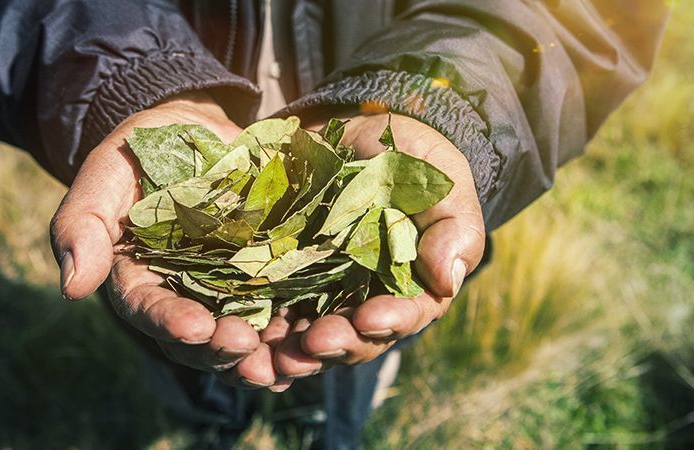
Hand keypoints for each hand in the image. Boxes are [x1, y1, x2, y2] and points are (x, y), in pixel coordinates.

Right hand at [50, 93, 287, 389]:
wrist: (195, 130)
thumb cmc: (142, 150)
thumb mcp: (106, 172)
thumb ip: (83, 222)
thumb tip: (72, 288)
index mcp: (138, 278)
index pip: (148, 308)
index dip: (170, 322)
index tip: (194, 327)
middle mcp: (183, 295)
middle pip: (198, 338)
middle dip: (220, 348)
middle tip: (244, 347)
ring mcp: (228, 291)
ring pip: (242, 337)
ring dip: (263, 354)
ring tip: (285, 361)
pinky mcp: (268, 276)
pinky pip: (282, 311)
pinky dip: (296, 330)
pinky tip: (315, 340)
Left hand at [272, 113, 486, 377]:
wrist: (358, 135)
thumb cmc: (412, 162)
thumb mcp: (439, 184)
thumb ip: (451, 229)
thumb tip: (448, 279)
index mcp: (410, 288)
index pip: (404, 315)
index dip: (388, 321)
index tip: (368, 318)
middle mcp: (365, 301)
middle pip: (353, 338)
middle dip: (335, 343)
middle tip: (314, 342)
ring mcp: (321, 295)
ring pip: (309, 338)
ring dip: (292, 352)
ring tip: (274, 356)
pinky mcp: (282, 279)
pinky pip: (268, 314)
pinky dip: (256, 332)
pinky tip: (242, 340)